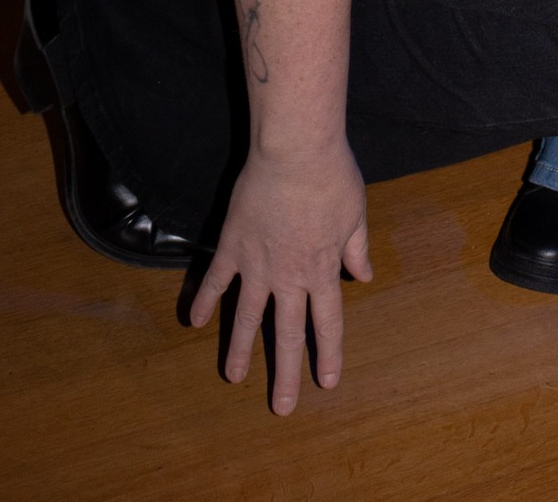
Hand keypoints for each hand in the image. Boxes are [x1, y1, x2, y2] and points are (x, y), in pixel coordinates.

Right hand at [188, 141, 371, 413]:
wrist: (296, 149)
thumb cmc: (332, 177)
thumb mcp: (355, 215)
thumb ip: (357, 250)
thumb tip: (363, 276)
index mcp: (322, 270)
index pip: (328, 323)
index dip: (328, 354)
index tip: (326, 383)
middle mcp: (289, 275)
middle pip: (288, 332)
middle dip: (286, 372)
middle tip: (281, 407)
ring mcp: (258, 262)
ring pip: (248, 316)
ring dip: (241, 348)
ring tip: (234, 378)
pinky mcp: (233, 243)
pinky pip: (217, 278)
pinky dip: (205, 299)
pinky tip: (194, 322)